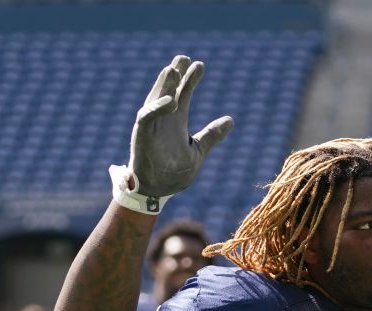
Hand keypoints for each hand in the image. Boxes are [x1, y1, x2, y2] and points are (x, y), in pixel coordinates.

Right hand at [128, 55, 232, 197]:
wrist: (158, 192)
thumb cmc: (175, 172)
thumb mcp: (198, 150)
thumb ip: (211, 135)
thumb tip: (230, 120)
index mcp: (175, 121)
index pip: (182, 94)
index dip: (190, 79)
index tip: (199, 64)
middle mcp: (162, 120)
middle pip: (168, 91)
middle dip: (175, 74)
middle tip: (184, 57)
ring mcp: (151, 127)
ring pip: (156, 99)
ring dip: (164, 84)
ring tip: (173, 69)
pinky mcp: (142, 136)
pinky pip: (147, 117)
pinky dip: (157, 108)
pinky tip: (171, 101)